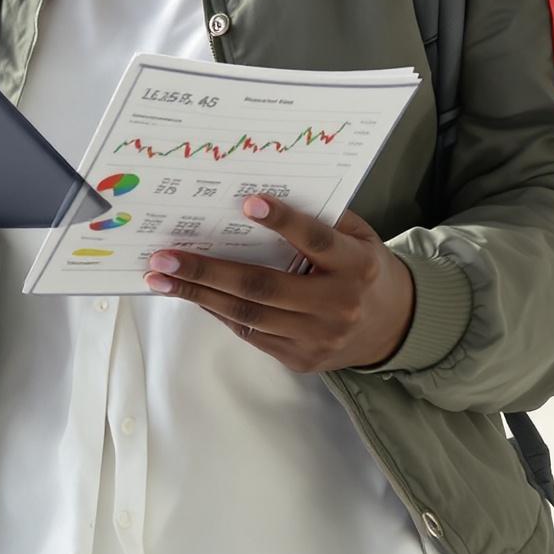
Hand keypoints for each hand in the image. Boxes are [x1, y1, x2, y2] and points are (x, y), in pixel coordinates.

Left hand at [142, 193, 414, 371]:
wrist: (393, 328)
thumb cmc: (364, 269)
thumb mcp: (359, 237)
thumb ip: (322, 217)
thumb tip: (262, 195)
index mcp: (357, 265)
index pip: (318, 240)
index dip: (285, 222)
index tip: (248, 204)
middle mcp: (338, 304)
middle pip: (264, 287)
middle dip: (208, 271)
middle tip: (165, 257)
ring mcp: (317, 337)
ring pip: (248, 316)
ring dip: (198, 295)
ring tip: (160, 277)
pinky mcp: (300, 359)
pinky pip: (250, 334)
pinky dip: (217, 311)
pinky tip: (191, 294)